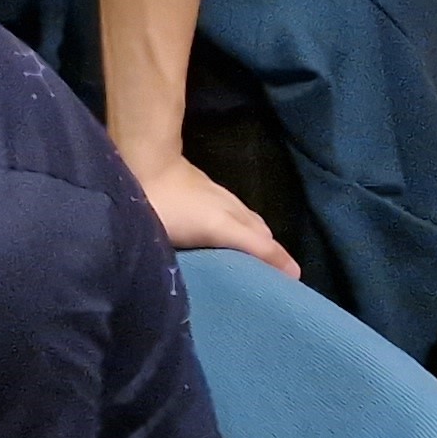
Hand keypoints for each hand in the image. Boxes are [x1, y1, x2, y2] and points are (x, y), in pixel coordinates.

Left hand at [131, 154, 300, 277]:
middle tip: (272, 277)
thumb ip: (189, 257)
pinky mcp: (209, 189)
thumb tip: (202, 279)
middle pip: (261, 232)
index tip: (294, 279)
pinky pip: (239, 212)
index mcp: (224, 224)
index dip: (278, 263)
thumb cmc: (156, 203)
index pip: (262, 246)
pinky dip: (245, 227)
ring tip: (256, 261)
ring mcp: (221, 196)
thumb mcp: (170, 237)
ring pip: (250, 220)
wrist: (142, 158)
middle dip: (271, 254)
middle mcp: (231, 209)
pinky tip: (233, 236)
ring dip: (259, 239)